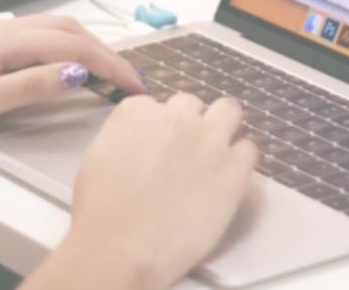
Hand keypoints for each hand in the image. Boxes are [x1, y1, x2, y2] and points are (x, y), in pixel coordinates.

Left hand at [0, 15, 145, 147]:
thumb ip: (27, 87)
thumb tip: (73, 74)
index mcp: (2, 41)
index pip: (72, 47)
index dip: (109, 64)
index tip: (134, 84)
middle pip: (66, 30)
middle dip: (104, 50)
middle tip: (128, 79)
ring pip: (49, 29)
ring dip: (83, 45)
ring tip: (104, 71)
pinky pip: (31, 36)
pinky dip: (59, 46)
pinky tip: (59, 63)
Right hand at [27, 93, 258, 289]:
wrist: (121, 245)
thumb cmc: (101, 211)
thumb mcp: (99, 156)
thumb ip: (126, 137)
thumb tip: (140, 143)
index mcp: (138, 111)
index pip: (156, 105)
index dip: (159, 128)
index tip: (158, 147)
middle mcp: (176, 117)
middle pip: (193, 104)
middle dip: (190, 123)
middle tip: (185, 152)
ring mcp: (208, 140)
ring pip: (229, 111)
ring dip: (222, 128)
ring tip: (214, 157)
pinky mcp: (233, 168)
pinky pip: (249, 149)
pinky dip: (240, 161)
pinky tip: (227, 180)